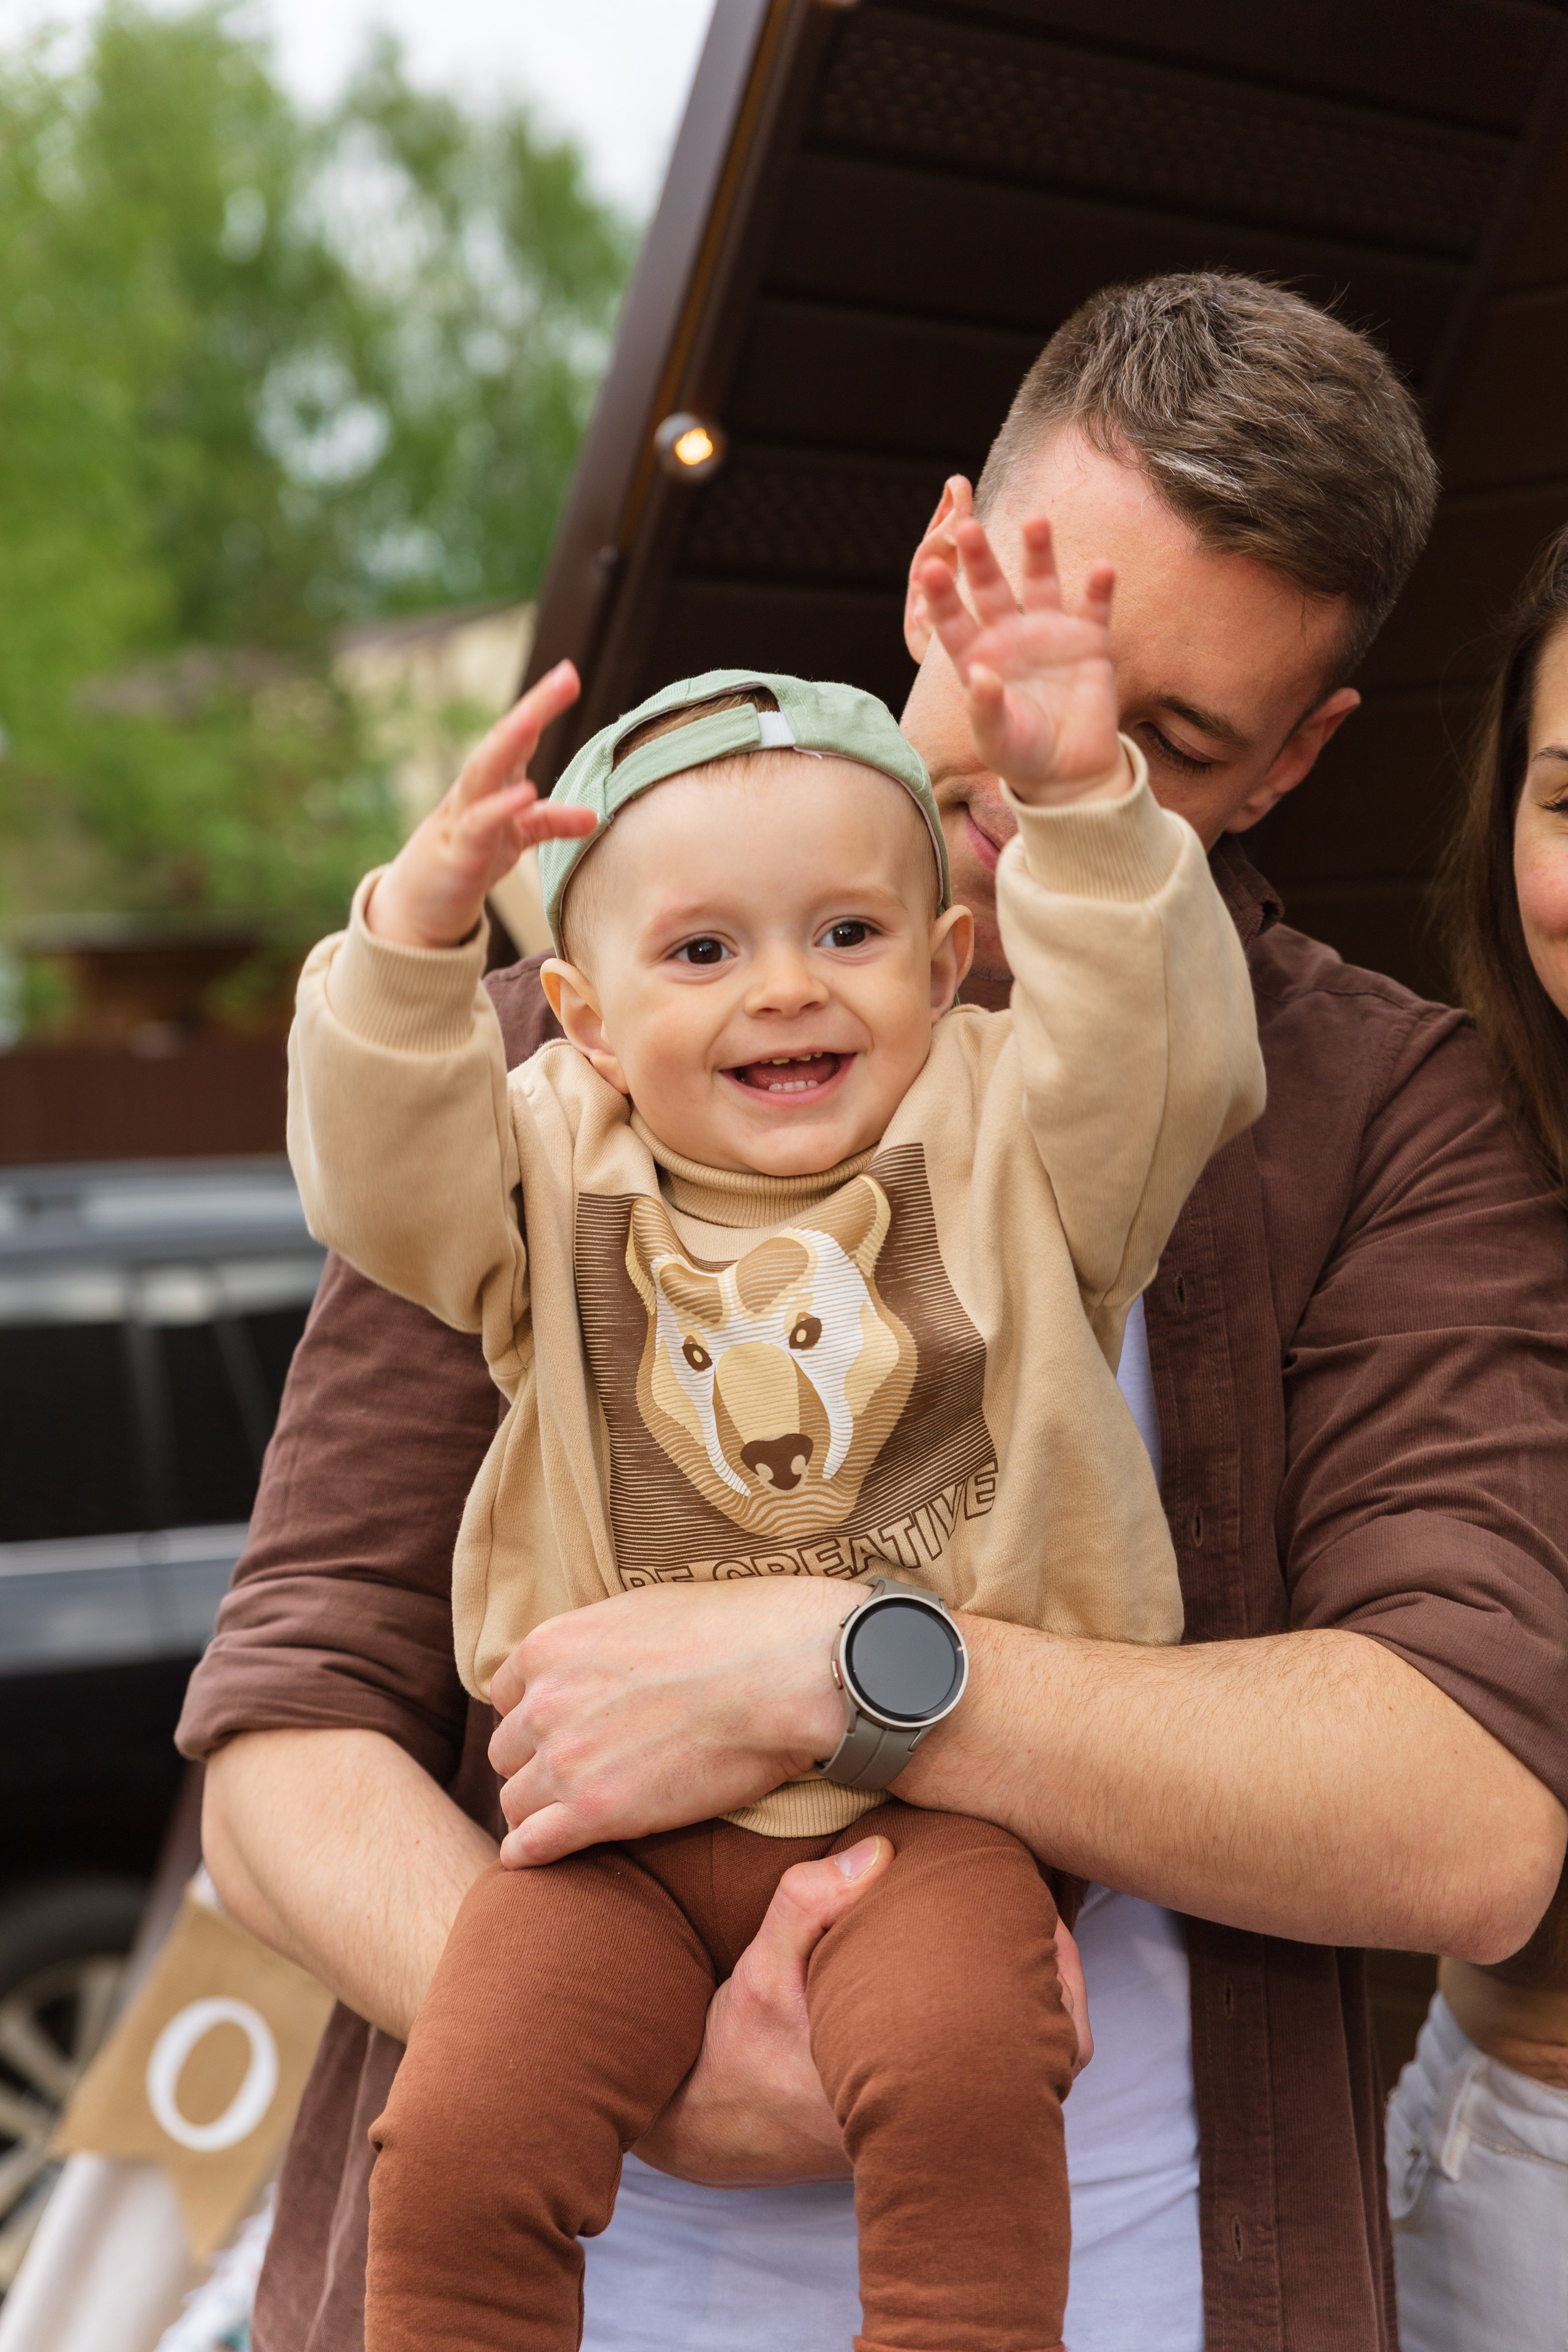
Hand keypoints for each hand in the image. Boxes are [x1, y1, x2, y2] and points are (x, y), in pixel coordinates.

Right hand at [367, 660, 595, 948]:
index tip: (569, 673)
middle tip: (564, 676)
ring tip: (533, 717)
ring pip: (484, 773)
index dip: (542, 705)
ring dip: (509, 743)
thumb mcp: (514, 839)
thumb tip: (593, 816)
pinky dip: (500, 809)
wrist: (417, 909)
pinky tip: (525, 792)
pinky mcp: (457, 855)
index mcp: (491, 784)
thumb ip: (548, 822)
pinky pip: (478, 826)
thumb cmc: (465, 863)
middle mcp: (475, 792)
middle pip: (502, 741)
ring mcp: (462, 819)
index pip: (519, 737)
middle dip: (533, 707)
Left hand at [488, 1579, 849, 1866]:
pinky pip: (530, 1848)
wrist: (786, 1671)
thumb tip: (595, 1662)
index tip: (569, 1729)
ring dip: (542, 1810)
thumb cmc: (735, 1630)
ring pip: (515, 1801)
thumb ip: (596, 1644)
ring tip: (578, 1817)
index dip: (539, 1715)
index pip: (508, 1694)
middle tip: (582, 1774)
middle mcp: (543, 1701)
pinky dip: (533, 1855)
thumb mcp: (642, 1611)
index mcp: (550, 1646)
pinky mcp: (595, 1812)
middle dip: (538, 1763)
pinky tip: (550, 1855)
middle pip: (508, 1750)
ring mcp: (565, 1759)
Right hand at [633, 1843, 1093, 2185]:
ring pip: (1013, 2078)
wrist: (710, 2123)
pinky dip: (990, 2031)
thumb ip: (807, 1905)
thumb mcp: (759, 1969)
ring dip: (1025, 2012)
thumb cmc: (739, 2046)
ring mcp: (924, 2133)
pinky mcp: (911, 2130)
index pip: (1029, 2051)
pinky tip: (978, 1979)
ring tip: (1027, 1941)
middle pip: (1038, 2065)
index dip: (1058, 1989)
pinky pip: (978, 2081)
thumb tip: (880, 1851)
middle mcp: (927, 2125)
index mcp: (908, 2089)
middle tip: (1049, 1922)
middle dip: (1053, 1992)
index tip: (1049, 1923)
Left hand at [918, 515, 1129, 806]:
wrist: (1069, 772)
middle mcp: (1010, 636)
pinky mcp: (1088, 641)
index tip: (929, 569)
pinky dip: (1099, 589)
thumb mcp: (996, 738)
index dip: (941, 597)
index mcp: (978, 658)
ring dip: (1038, 552)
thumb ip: (984, 707)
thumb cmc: (1022, 754)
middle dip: (981, 559)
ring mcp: (1050, 633)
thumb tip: (979, 675)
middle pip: (991, 589)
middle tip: (968, 527)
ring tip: (1035, 521)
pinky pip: (1094, 608)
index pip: (953, 621)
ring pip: (1041, 583)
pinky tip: (1102, 569)